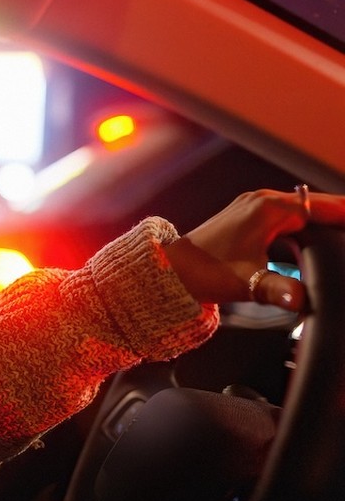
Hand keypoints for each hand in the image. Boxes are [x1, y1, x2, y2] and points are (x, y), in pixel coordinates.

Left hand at [163, 187, 344, 311]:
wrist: (172, 269)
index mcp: (269, 209)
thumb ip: (279, 290)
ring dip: (324, 218)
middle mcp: (263, 201)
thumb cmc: (206, 271)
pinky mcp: (248, 216)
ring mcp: (254, 207)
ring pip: (302, 208)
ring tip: (342, 232)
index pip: (324, 207)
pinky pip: (288, 214)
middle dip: (340, 216)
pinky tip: (317, 236)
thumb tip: (301, 300)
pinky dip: (307, 222)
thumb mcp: (247, 282)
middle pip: (317, 204)